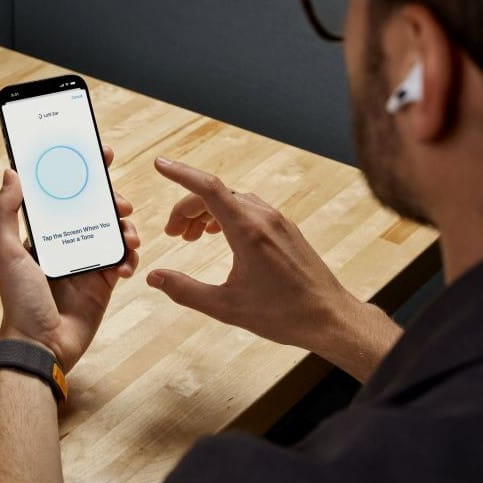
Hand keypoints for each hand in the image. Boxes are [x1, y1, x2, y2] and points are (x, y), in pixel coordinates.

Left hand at [0, 146, 140, 372]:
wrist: (42, 344)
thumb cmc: (19, 299)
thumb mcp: (6, 251)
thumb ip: (6, 212)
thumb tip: (11, 172)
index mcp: (45, 232)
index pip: (65, 193)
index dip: (84, 172)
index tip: (102, 154)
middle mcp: (67, 242)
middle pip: (97, 209)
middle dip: (113, 200)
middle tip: (120, 203)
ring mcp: (88, 261)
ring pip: (115, 231)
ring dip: (126, 228)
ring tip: (128, 237)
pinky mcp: (105, 282)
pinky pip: (124, 260)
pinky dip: (130, 258)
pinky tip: (126, 266)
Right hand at [146, 157, 399, 380]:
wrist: (329, 318)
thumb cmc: (282, 314)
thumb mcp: (226, 307)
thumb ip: (185, 290)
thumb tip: (153, 277)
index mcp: (248, 232)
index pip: (208, 188)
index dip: (181, 174)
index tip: (160, 165)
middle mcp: (264, 218)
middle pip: (217, 194)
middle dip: (188, 208)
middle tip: (172, 234)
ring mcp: (278, 222)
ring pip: (234, 200)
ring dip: (207, 212)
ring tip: (191, 237)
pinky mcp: (286, 230)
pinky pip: (250, 209)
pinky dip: (227, 216)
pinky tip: (219, 235)